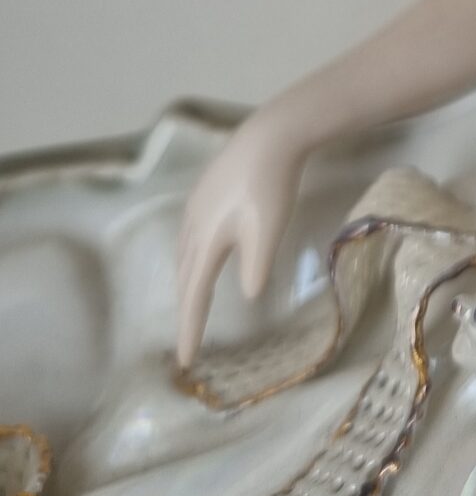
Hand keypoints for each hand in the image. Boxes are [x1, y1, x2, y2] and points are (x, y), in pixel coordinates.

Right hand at [175, 111, 305, 367]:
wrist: (270, 135)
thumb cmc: (272, 185)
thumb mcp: (268, 230)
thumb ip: (256, 265)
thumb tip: (248, 295)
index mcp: (207, 240)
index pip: (194, 295)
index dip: (190, 329)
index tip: (184, 360)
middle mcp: (193, 226)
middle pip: (184, 278)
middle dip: (185, 309)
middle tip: (188, 338)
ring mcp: (195, 207)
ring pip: (184, 255)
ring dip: (185, 283)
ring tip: (191, 303)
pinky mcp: (204, 192)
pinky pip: (189, 236)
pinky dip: (190, 258)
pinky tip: (201, 255)